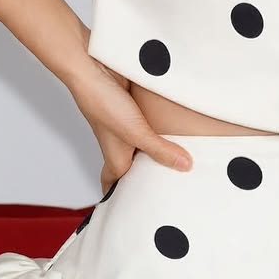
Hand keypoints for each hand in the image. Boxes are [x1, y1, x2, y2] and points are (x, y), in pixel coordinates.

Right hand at [67, 56, 191, 192]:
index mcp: (116, 157)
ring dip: (159, 151)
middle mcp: (121, 143)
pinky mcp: (136, 108)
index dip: (122, 199)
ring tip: (185, 162)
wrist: (93, 66)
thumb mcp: (136, 132)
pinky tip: (182, 128)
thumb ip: (160, 150)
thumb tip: (185, 167)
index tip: (136, 212)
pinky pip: (151, 123)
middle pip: (134, 167)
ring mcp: (128, 125)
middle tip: (171, 189)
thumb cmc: (102, 102)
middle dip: (148, 178)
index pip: (114, 185)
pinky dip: (163, 127)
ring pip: (144, 144)